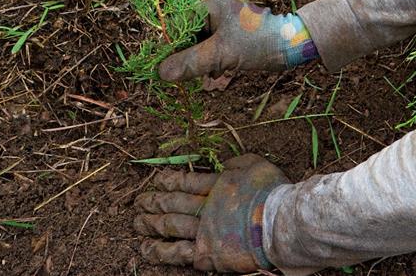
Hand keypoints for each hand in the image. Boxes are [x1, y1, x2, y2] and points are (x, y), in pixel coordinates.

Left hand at [135, 154, 288, 271]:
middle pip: (173, 203)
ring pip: (170, 226)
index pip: (186, 181)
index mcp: (216, 184)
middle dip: (154, 202)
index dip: (169, 181)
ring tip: (137, 223)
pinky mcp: (206, 253)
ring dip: (151, 224)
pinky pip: (177, 253)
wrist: (277, 222)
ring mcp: (203, 230)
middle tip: (140, 202)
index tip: (157, 181)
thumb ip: (236, 163)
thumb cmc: (272, 192)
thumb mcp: (255, 165)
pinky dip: (160, 251)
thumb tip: (222, 163)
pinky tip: (146, 249)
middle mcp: (205, 206)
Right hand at [159, 0, 317, 80]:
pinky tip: (217, 74)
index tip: (165, 65)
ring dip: (201, 62)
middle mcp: (217, 10)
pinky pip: (214, 49)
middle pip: (189, 34)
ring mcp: (226, 22)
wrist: (293, 45)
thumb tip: (161, 73)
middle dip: (189, 56)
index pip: (179, 22)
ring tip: (208, 74)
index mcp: (211, 4)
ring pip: (201, 44)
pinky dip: (212, 62)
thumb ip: (191, 62)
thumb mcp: (221, 54)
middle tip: (187, 75)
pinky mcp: (234, 35)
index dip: (172, 44)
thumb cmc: (258, 42)